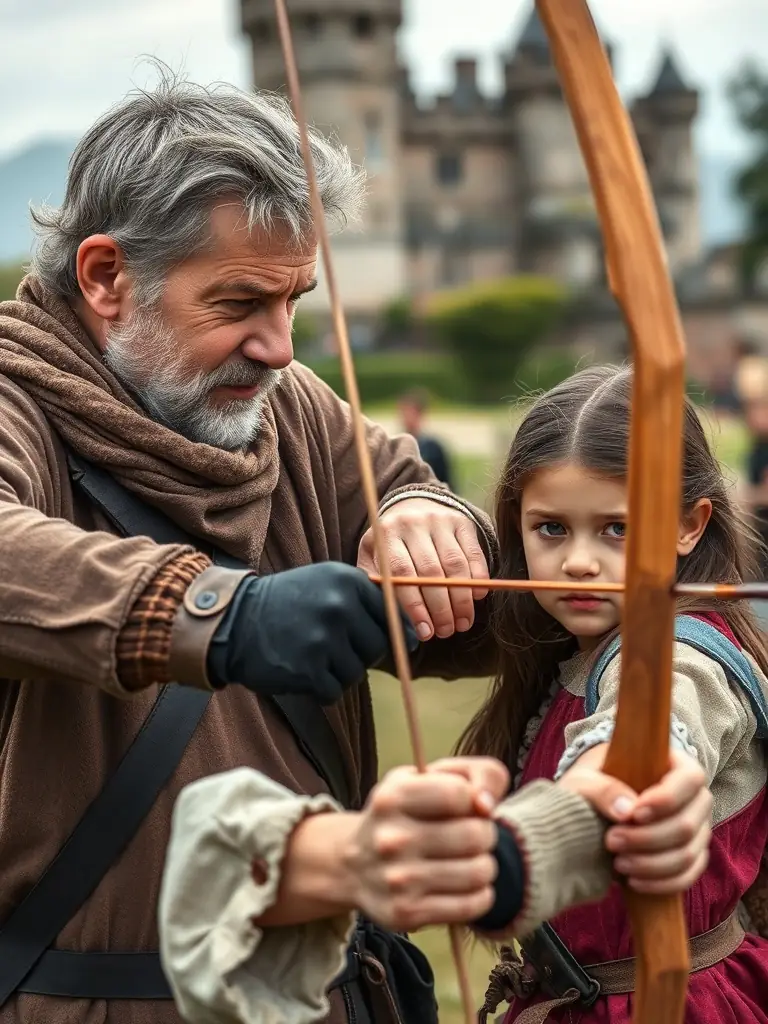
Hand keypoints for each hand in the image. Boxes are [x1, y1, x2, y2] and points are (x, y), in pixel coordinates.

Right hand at [206, 562, 417, 704]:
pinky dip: (320, 688)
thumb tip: (414, 637)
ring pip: (356, 672)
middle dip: (359, 654)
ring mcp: (324, 638)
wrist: (234, 620)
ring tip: (310, 655)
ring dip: (337, 672)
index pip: (391, 617)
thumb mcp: (326, 585)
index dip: (389, 634)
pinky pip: (334, 690)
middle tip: (329, 647)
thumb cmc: (287, 604)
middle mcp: (339, 606)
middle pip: (378, 647)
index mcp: (348, 581)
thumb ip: (366, 603)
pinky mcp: (308, 669)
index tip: (370, 639)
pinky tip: (301, 671)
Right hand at [344, 759, 507, 930]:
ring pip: (478, 872)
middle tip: (474, 836)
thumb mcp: (425, 778)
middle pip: (474, 835)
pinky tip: (469, 887)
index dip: (474, 800)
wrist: (353, 864)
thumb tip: (487, 804)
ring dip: (485, 866)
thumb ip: (474, 774)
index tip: (467, 807)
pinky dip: (481, 896)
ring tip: (472, 861)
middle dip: (485, 834)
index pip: (459, 794)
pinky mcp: (406, 914)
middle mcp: (391, 839)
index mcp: (392, 798)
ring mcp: (397, 880)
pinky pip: (470, 905)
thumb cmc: (402, 815)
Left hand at [357, 498, 489, 641]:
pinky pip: (474, 553)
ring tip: (462, 623)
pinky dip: (478, 578)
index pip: (401, 574)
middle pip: (431, 572)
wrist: (410, 507)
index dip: (415, 606)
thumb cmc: (390, 544)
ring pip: (455, 565)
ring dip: (461, 599)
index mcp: (386, 534)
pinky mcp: (462, 522)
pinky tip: (476, 597)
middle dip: (441, 608)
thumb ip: (379, 586)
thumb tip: (396, 622)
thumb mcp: (374, 559)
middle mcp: (413, 523)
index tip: (425, 631)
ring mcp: (439, 520)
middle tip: (446, 632)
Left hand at [558, 746, 711, 894]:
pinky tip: (633, 881)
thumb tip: (626, 811)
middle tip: (612, 840)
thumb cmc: (590, 787)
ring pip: (688, 854)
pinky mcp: (690, 857)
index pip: (690, 778)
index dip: (667, 799)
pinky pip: (687, 877)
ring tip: (617, 862)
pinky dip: (661, 883)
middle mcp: (694, 797)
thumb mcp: (584, 780)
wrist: (591, 812)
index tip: (634, 814)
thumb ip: (601, 789)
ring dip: (651, 864)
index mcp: (674, 765)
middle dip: (648, 839)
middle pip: (688, 824)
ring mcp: (696, 830)